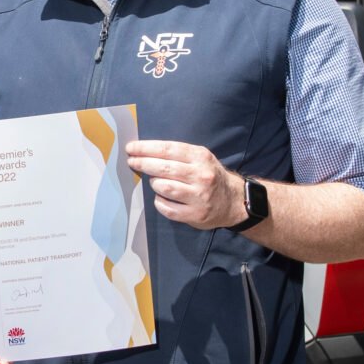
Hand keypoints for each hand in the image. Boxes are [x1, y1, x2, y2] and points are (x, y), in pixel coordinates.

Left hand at [127, 139, 242, 229]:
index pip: (168, 150)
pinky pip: (167, 208)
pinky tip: (160, 197)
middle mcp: (201, 176)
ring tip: (154, 181)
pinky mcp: (195, 214)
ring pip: (164, 187)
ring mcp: (199, 196)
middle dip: (143, 163)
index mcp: (201, 157)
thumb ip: (178, 154)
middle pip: (164, 168)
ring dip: (154, 183)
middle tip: (132, 162)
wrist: (232, 201)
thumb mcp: (201, 158)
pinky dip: (159, 202)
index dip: (146, 148)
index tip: (131, 148)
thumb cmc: (210, 175)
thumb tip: (145, 152)